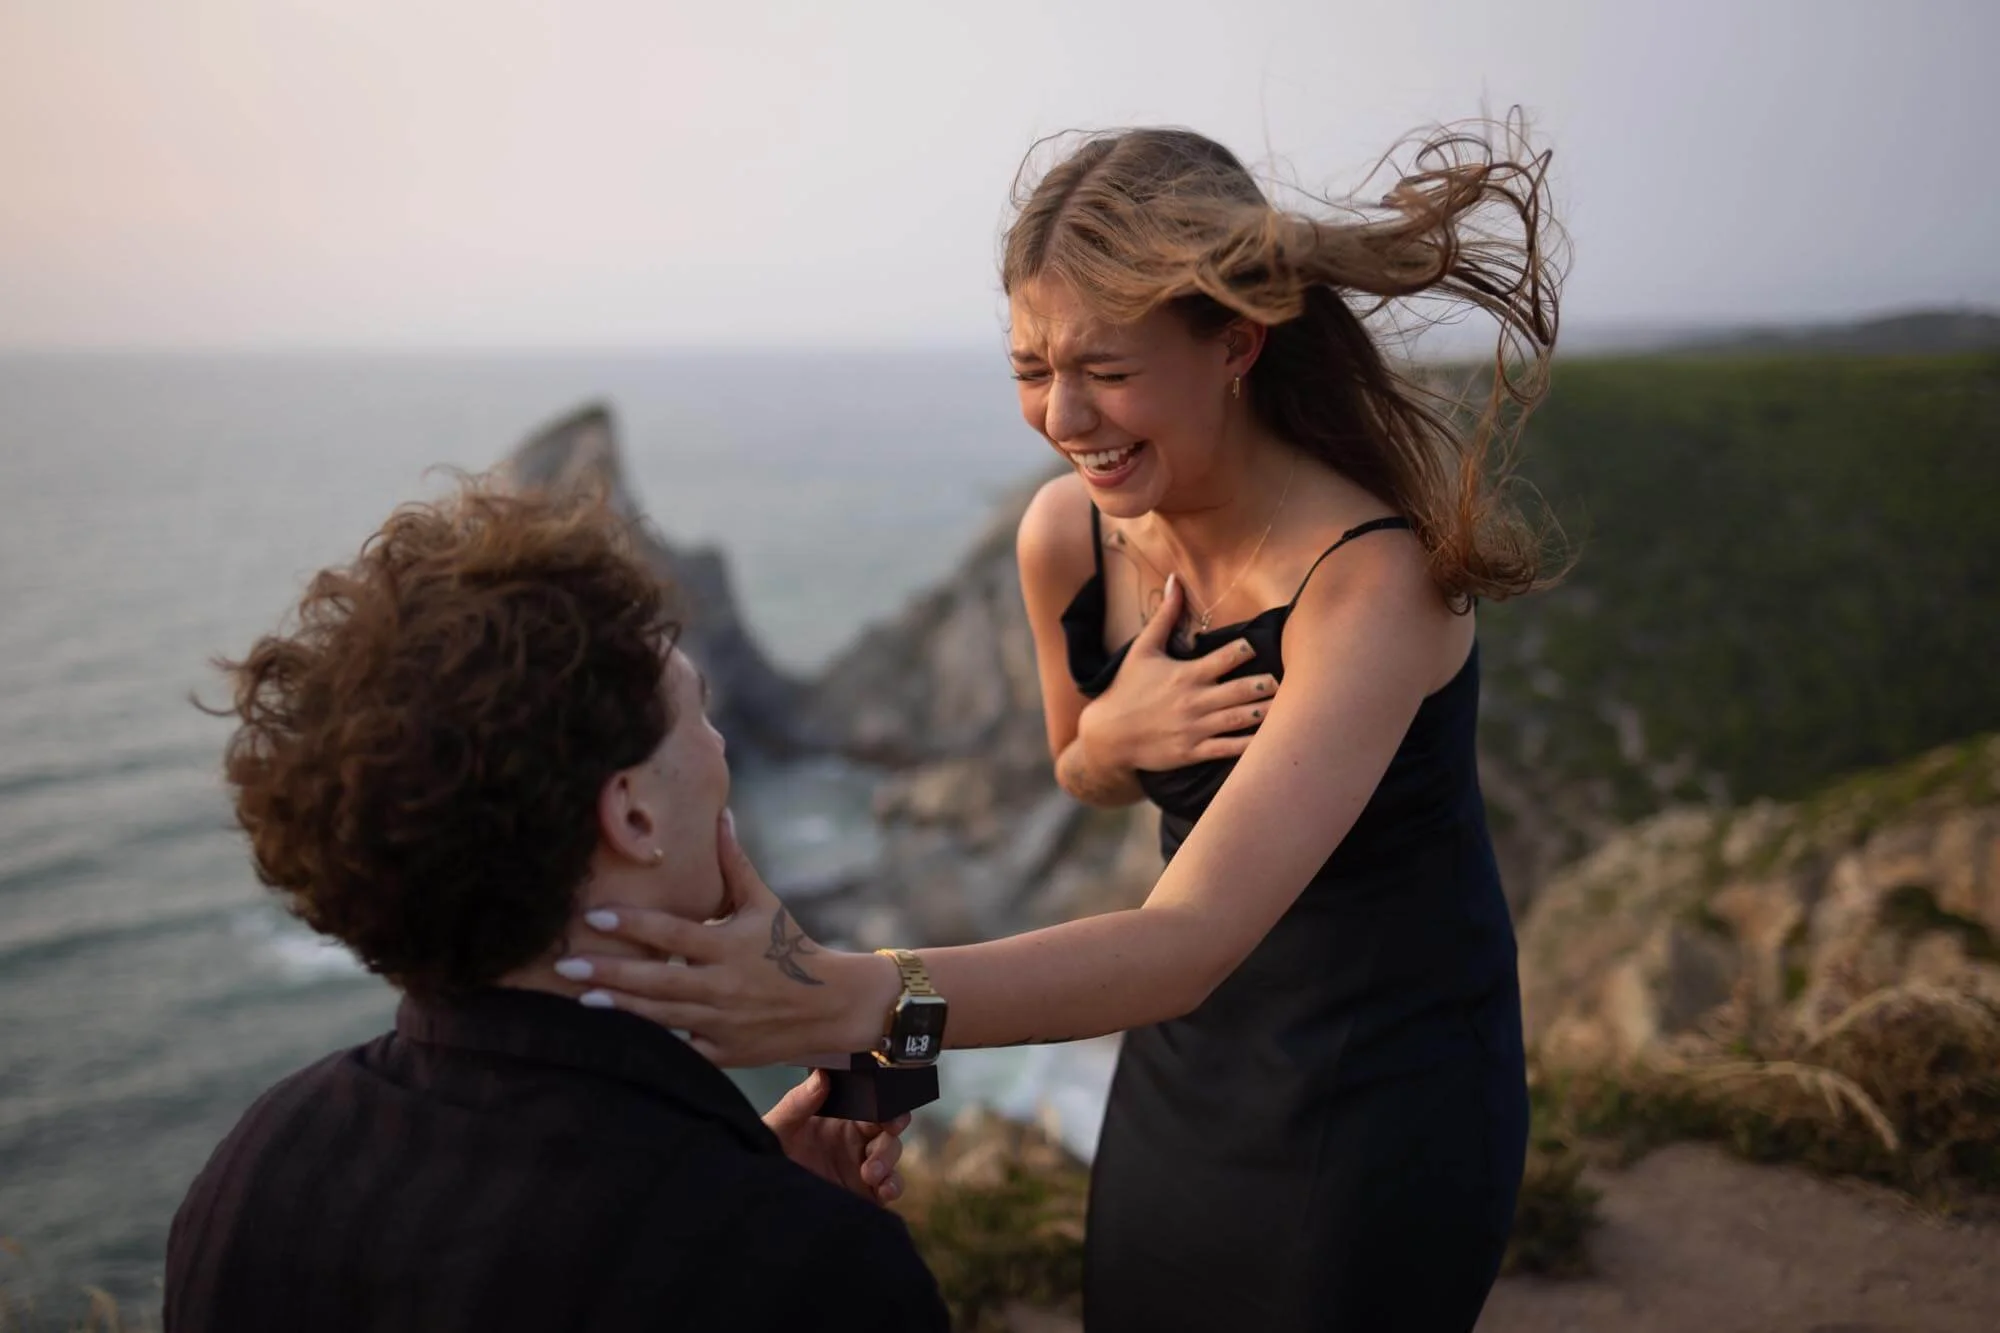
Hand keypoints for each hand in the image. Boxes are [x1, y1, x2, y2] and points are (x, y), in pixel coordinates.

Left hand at [560, 813, 894, 1065]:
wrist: (832, 1004)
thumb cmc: (793, 947)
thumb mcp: (765, 903)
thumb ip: (735, 863)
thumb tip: (720, 815)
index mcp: (729, 946)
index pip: (672, 933)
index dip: (632, 925)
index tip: (592, 916)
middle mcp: (722, 985)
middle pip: (656, 980)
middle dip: (608, 974)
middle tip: (565, 966)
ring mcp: (722, 1023)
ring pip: (662, 1017)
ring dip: (620, 1008)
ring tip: (580, 999)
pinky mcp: (724, 1052)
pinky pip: (682, 1052)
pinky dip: (652, 1047)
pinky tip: (618, 1039)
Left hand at [763, 1069, 908, 1206]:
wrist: (764, 1195)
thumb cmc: (768, 1156)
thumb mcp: (779, 1127)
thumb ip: (798, 1101)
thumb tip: (821, 1077)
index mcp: (841, 1118)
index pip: (872, 1104)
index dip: (885, 1103)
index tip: (886, 1110)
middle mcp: (855, 1141)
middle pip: (889, 1129)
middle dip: (891, 1132)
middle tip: (883, 1137)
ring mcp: (862, 1167)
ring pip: (892, 1157)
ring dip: (888, 1161)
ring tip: (870, 1173)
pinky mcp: (864, 1194)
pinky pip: (889, 1188)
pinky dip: (892, 1187)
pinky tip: (883, 1190)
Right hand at [1079, 574, 1277, 770]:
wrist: (1107, 734)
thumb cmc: (1126, 688)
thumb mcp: (1143, 649)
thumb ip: (1165, 616)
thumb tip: (1175, 579)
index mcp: (1186, 674)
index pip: (1226, 657)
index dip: (1246, 650)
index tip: (1258, 645)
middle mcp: (1194, 701)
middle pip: (1240, 690)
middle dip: (1265, 684)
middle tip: (1283, 679)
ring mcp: (1195, 728)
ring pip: (1239, 719)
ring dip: (1263, 712)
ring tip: (1285, 706)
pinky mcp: (1193, 751)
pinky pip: (1228, 748)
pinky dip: (1249, 744)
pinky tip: (1267, 740)